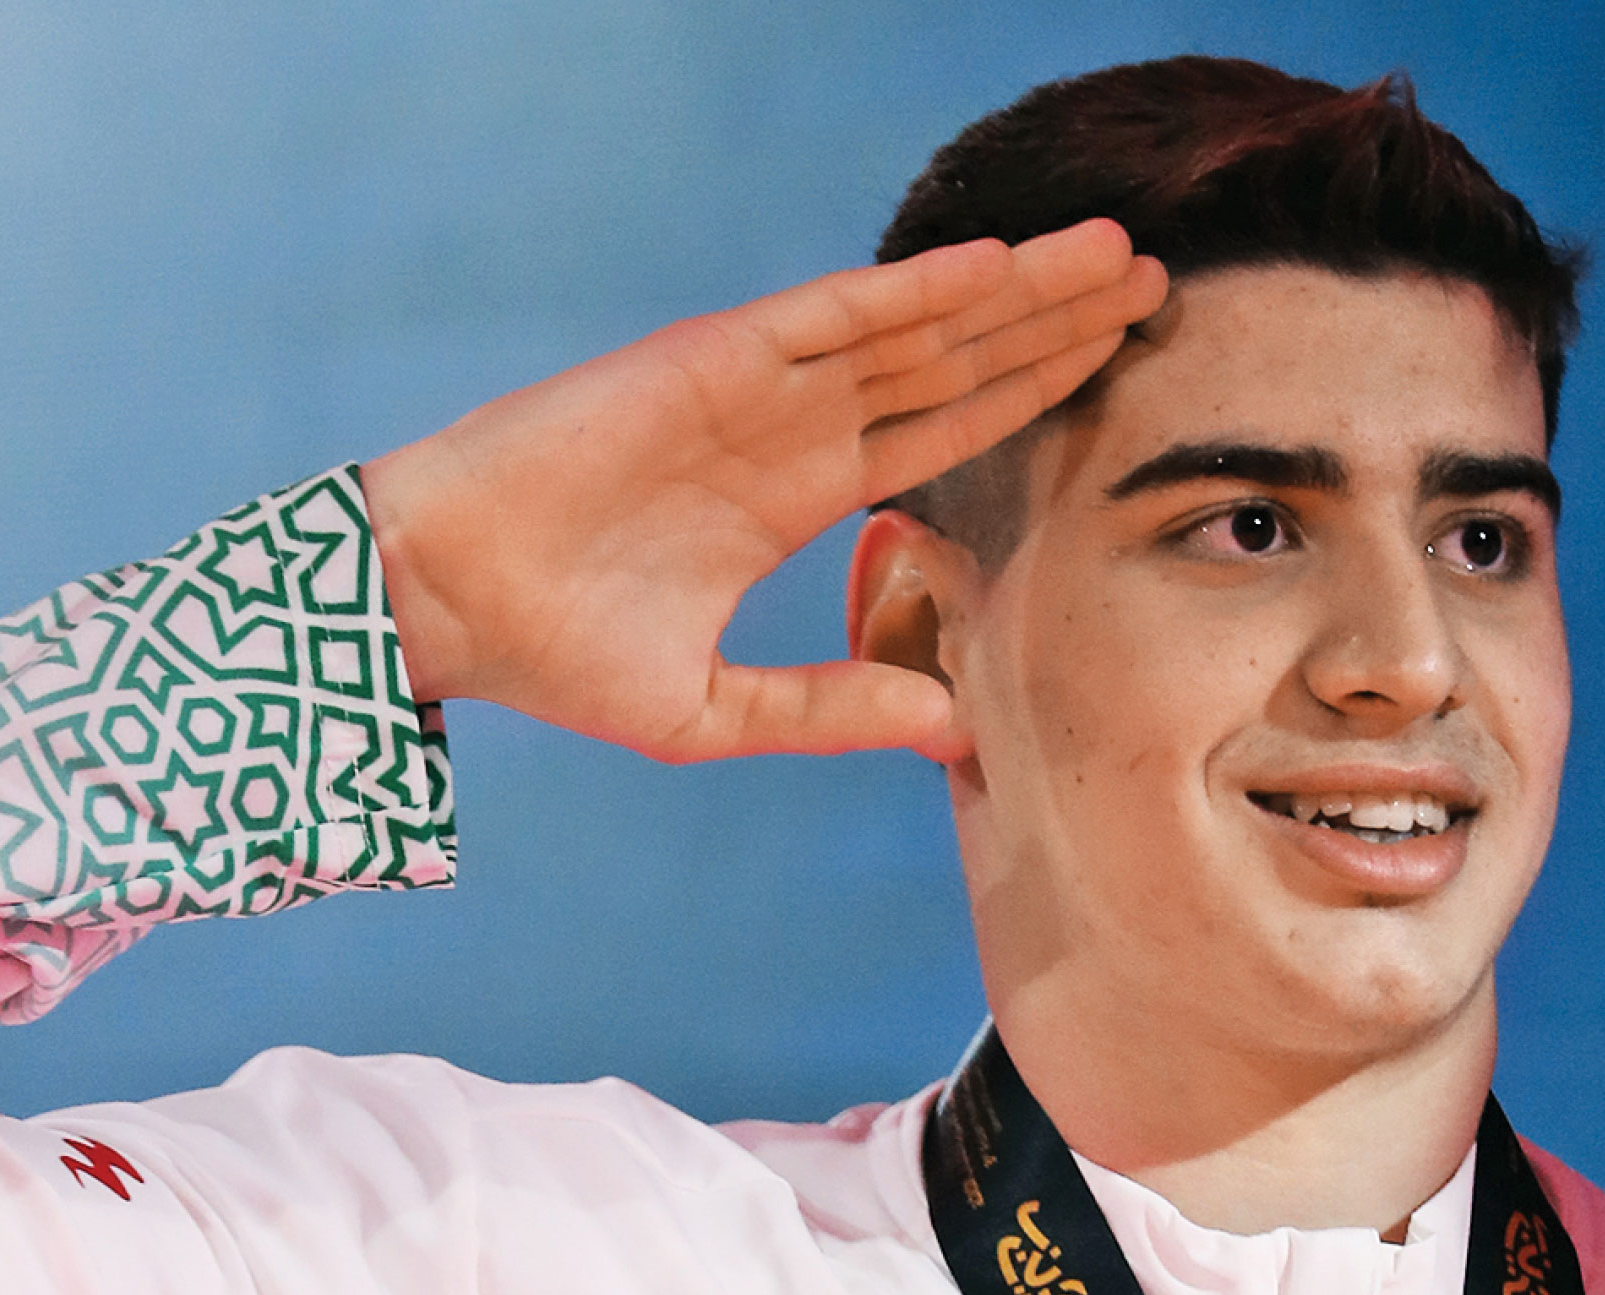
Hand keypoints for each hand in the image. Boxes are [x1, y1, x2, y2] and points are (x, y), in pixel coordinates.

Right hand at [357, 223, 1162, 762]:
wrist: (447, 603)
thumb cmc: (556, 654)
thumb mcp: (716, 711)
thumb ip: (832, 709)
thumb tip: (950, 727)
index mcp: (796, 494)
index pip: (943, 431)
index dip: (1030, 395)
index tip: (1118, 371)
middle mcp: (790, 424)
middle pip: (953, 361)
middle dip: (1054, 323)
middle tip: (1157, 285)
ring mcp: (755, 385)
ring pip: (915, 324)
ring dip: (1014, 290)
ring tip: (1112, 257)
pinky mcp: (710, 362)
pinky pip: (831, 316)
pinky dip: (912, 290)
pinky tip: (995, 267)